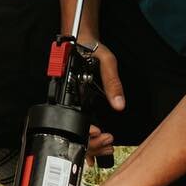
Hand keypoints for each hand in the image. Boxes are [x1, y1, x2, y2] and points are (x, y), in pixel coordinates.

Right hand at [78, 39, 124, 159]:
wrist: (82, 40)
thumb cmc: (91, 47)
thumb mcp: (107, 62)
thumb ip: (112, 83)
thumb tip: (119, 104)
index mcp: (70, 87)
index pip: (71, 119)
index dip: (84, 132)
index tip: (98, 133)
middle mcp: (67, 97)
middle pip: (71, 132)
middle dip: (90, 142)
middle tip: (106, 142)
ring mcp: (70, 102)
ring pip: (74, 132)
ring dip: (90, 142)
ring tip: (105, 144)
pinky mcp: (76, 104)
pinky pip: (78, 126)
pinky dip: (88, 138)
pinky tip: (97, 142)